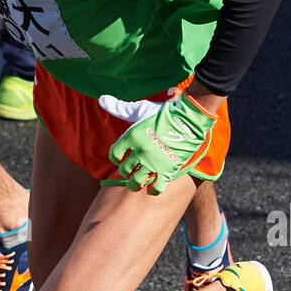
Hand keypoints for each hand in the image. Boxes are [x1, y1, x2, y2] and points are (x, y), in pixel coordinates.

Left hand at [98, 89, 217, 193]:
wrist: (188, 119)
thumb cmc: (163, 113)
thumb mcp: (140, 109)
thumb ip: (119, 107)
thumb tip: (101, 99)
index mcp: (131, 137)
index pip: (114, 154)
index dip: (115, 158)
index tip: (118, 159)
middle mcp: (139, 152)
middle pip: (124, 170)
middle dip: (125, 172)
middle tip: (129, 172)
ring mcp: (153, 162)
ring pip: (136, 182)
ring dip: (134, 185)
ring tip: (136, 185)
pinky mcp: (167, 170)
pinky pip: (157, 187)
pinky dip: (153, 191)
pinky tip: (151, 190)